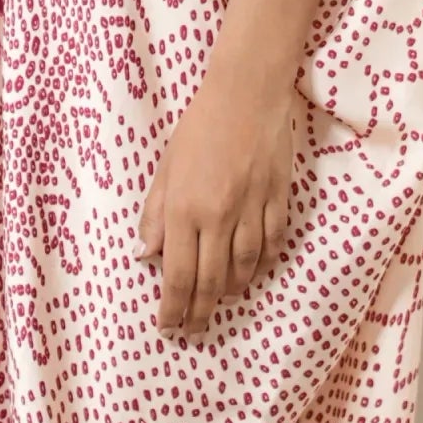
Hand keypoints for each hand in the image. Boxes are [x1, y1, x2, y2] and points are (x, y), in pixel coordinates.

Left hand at [137, 59, 299, 335]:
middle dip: (200, 312)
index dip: (173, 309)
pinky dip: (262, 265)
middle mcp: (217, 217)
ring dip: (231, 292)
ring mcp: (251, 211)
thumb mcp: (165, 168)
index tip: (169, 327)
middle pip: (210, 281)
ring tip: (221, 301)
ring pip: (244, 270)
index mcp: (183, 209)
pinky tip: (252, 273)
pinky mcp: (278, 201)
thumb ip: (155, 214)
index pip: (177, 275)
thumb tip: (145, 255)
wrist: (246, 94)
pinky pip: (271, 246)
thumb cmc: (199, 127)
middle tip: (194, 329)